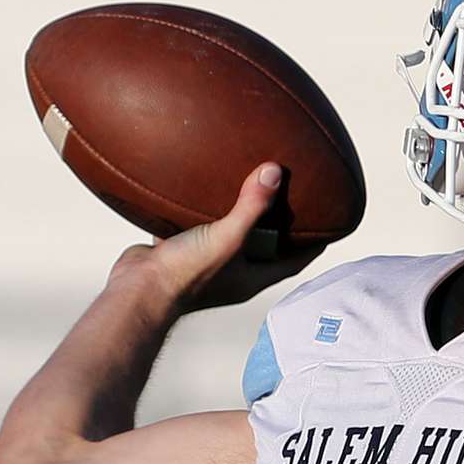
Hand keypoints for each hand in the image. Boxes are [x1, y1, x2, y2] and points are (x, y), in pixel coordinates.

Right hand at [108, 163, 324, 312]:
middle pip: (264, 247)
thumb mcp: (227, 237)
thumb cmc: (186, 275)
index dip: (313, 244)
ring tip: (246, 186)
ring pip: (228, 236)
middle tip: (288, 195)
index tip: (328, 224)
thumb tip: (275, 172)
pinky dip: (199, 212)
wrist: (136, 292)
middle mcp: (232, 273)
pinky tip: (198, 190)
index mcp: (252, 277)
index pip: (295, 261)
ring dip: (237, 215)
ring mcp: (205, 264)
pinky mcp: (180, 254)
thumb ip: (252, 207)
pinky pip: (195, 229)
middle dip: (276, 225)